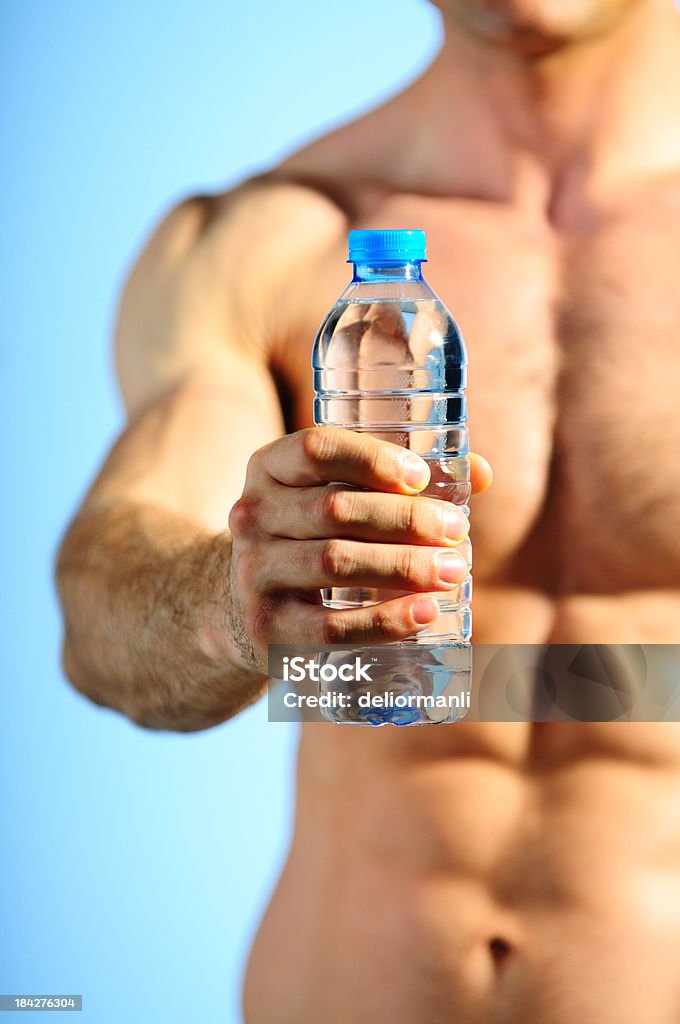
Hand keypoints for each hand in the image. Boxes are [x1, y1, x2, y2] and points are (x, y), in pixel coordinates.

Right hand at [226, 427, 491, 670]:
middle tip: (455, 531)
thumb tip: (480, 474)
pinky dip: (384, 621)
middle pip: (334, 509)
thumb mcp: (335, 496)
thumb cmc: (314, 536)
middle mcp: (252, 514)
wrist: (242, 605)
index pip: (315, 448)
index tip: (421, 476)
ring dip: (402, 566)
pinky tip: (425, 612)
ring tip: (452, 570)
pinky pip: (329, 627)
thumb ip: (403, 480)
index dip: (372, 459)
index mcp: (269, 467)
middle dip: (405, 520)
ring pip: (334, 563)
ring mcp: (253, 572)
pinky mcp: (265, 627)